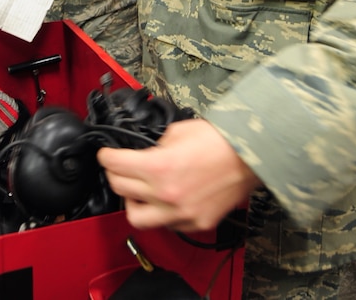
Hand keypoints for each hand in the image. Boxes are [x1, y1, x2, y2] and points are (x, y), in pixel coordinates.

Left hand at [97, 119, 261, 232]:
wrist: (250, 156)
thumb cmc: (219, 140)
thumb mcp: (177, 131)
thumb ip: (156, 145)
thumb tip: (148, 152)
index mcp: (158, 167)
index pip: (116, 165)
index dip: (106, 156)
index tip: (105, 154)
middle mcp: (166, 194)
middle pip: (121, 189)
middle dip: (115, 174)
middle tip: (118, 167)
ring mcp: (180, 213)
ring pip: (137, 217)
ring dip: (132, 201)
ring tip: (137, 190)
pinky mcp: (195, 223)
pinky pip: (166, 224)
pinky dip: (159, 212)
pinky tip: (164, 199)